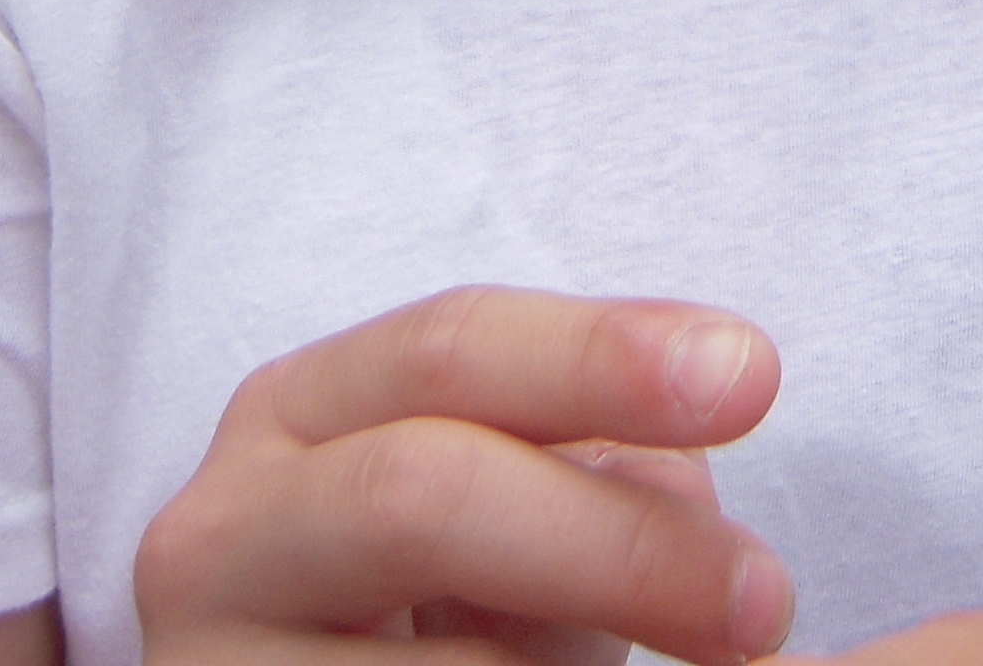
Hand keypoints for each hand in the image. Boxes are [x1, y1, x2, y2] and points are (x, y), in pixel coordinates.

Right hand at [132, 286, 982, 665]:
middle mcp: (216, 535)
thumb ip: (616, 459)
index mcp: (297, 416)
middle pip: (428, 488)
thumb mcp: (532, 509)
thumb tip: (763, 429)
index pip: (453, 348)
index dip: (607, 354)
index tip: (760, 379)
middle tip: (766, 603)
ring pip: (435, 665)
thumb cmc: (470, 612)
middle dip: (616, 539)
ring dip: (576, 665)